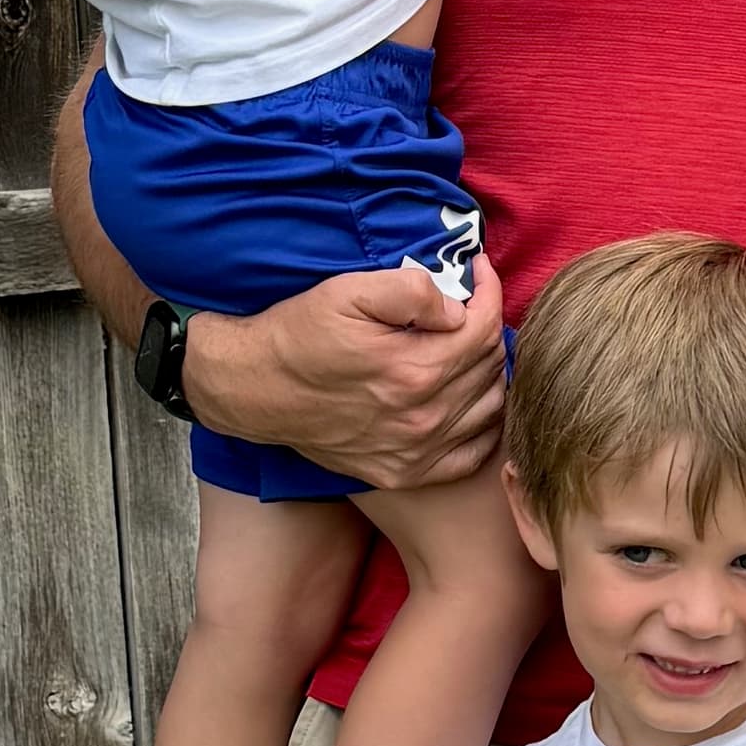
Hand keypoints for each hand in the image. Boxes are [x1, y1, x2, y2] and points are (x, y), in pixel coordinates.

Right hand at [185, 251, 508, 493]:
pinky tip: (467, 399)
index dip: (488, 293)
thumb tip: (458, 309)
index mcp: (415, 370)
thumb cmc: (300, 335)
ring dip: (489, 373)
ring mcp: (416, 452)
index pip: (484, 329)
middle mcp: (423, 418)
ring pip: (490, 408)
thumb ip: (412, 292)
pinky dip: (482, 424)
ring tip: (467, 348)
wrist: (255, 389)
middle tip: (468, 307)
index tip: (478, 273)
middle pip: (489, 367)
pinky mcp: (405, 473)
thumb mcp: (348, 292)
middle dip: (486, 328)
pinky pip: (472, 454)